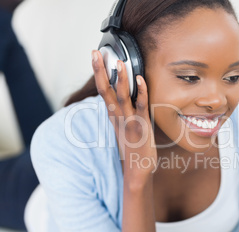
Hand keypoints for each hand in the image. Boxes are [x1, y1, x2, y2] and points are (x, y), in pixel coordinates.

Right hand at [91, 50, 156, 177]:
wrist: (137, 171)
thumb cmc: (133, 148)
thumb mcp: (124, 128)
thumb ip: (122, 113)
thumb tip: (124, 100)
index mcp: (113, 116)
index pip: (102, 91)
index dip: (98, 74)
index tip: (95, 57)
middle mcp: (118, 117)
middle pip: (105, 91)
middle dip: (100, 72)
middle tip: (95, 53)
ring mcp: (129, 122)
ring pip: (122, 97)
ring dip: (121, 80)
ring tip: (119, 62)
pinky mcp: (141, 127)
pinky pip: (141, 106)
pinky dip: (141, 92)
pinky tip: (141, 79)